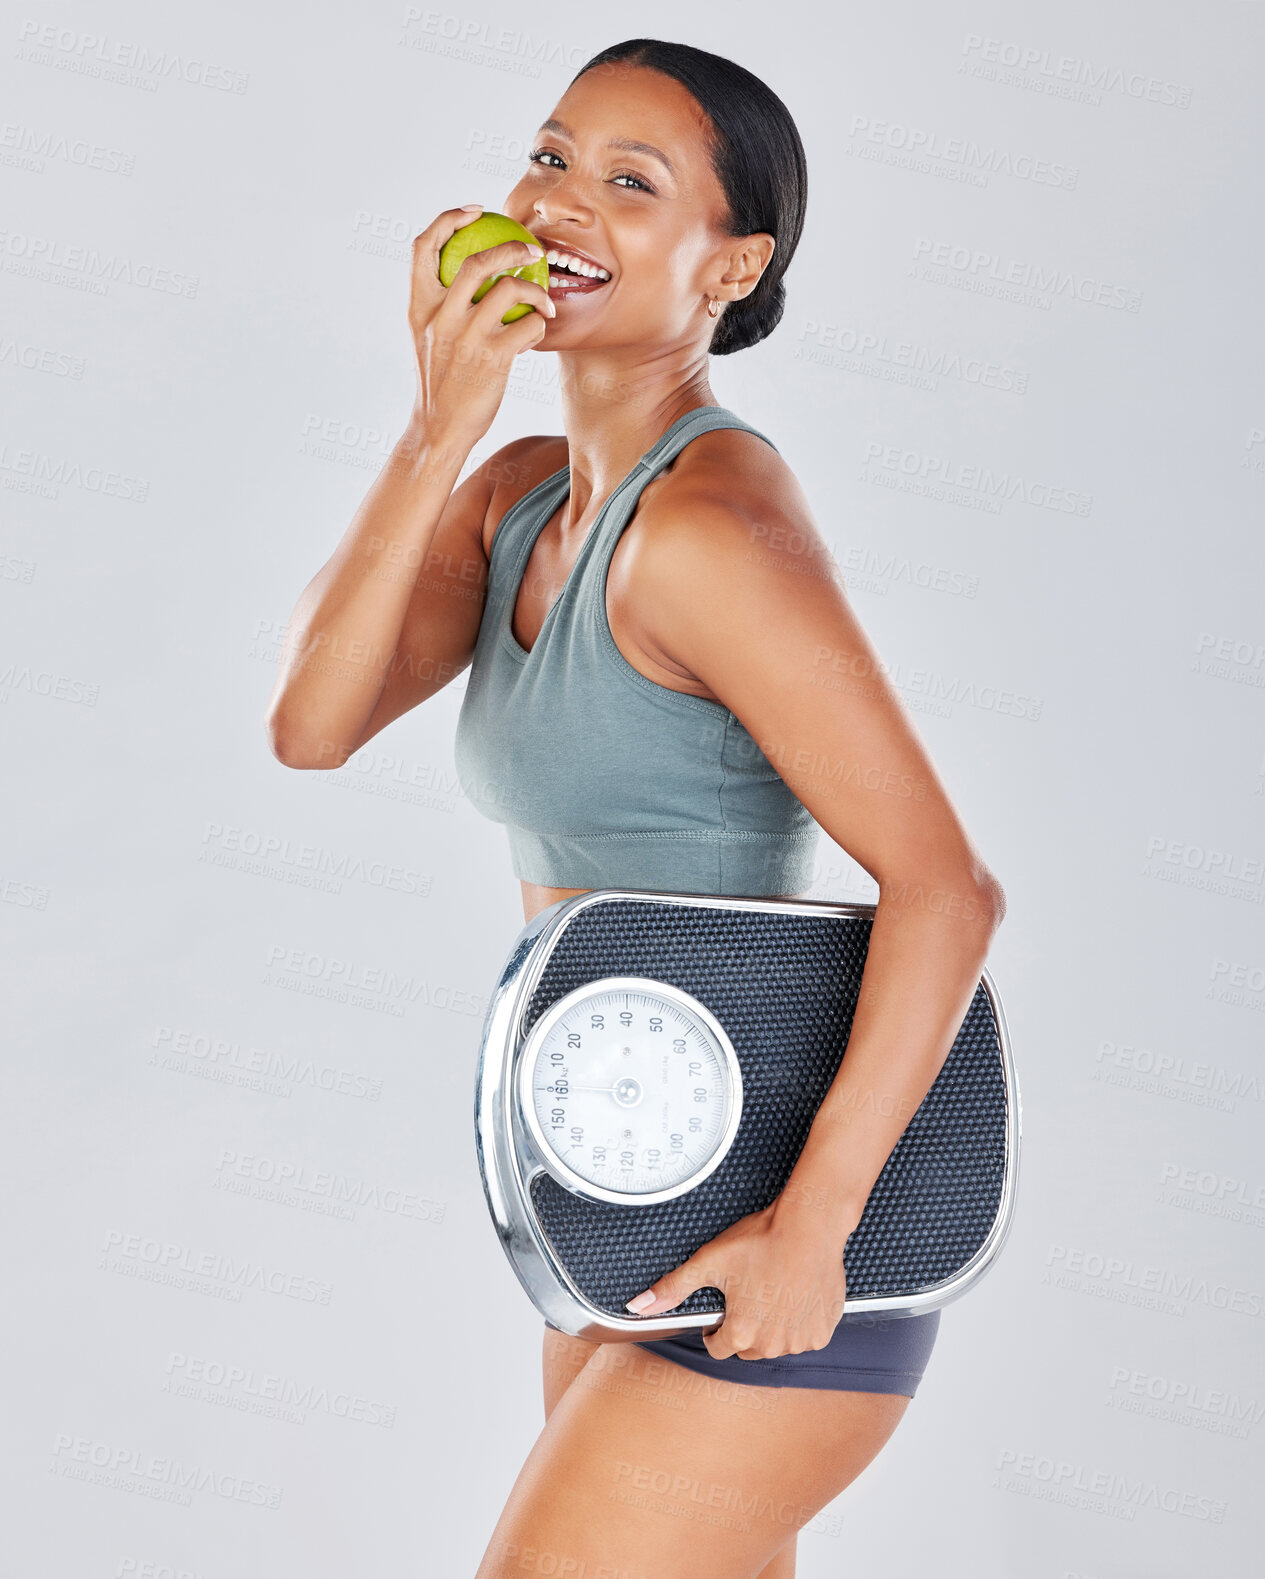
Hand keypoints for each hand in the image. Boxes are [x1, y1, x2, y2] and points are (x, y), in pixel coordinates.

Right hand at [405, 204, 555, 448]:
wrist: (439, 428)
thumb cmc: (439, 382)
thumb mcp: (426, 337)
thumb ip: (440, 306)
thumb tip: (469, 274)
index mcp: (419, 307)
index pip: (423, 246)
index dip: (448, 219)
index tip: (473, 210)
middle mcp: (440, 317)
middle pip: (478, 261)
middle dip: (512, 248)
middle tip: (533, 251)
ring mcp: (466, 338)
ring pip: (509, 290)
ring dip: (536, 291)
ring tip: (546, 301)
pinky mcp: (492, 359)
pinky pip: (527, 327)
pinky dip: (539, 325)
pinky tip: (540, 330)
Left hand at [624, 1199, 850, 1361]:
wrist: (808, 1226)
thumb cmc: (760, 1241)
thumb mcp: (709, 1261)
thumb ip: (673, 1287)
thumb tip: (638, 1306)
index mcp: (740, 1333)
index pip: (718, 1347)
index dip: (716, 1327)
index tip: (724, 1306)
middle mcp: (771, 1345)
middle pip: (746, 1347)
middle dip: (743, 1326)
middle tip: (748, 1292)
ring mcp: (799, 1340)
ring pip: (776, 1343)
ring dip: (771, 1326)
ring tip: (771, 1290)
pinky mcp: (822, 1332)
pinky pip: (803, 1336)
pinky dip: (798, 1322)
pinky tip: (793, 1294)